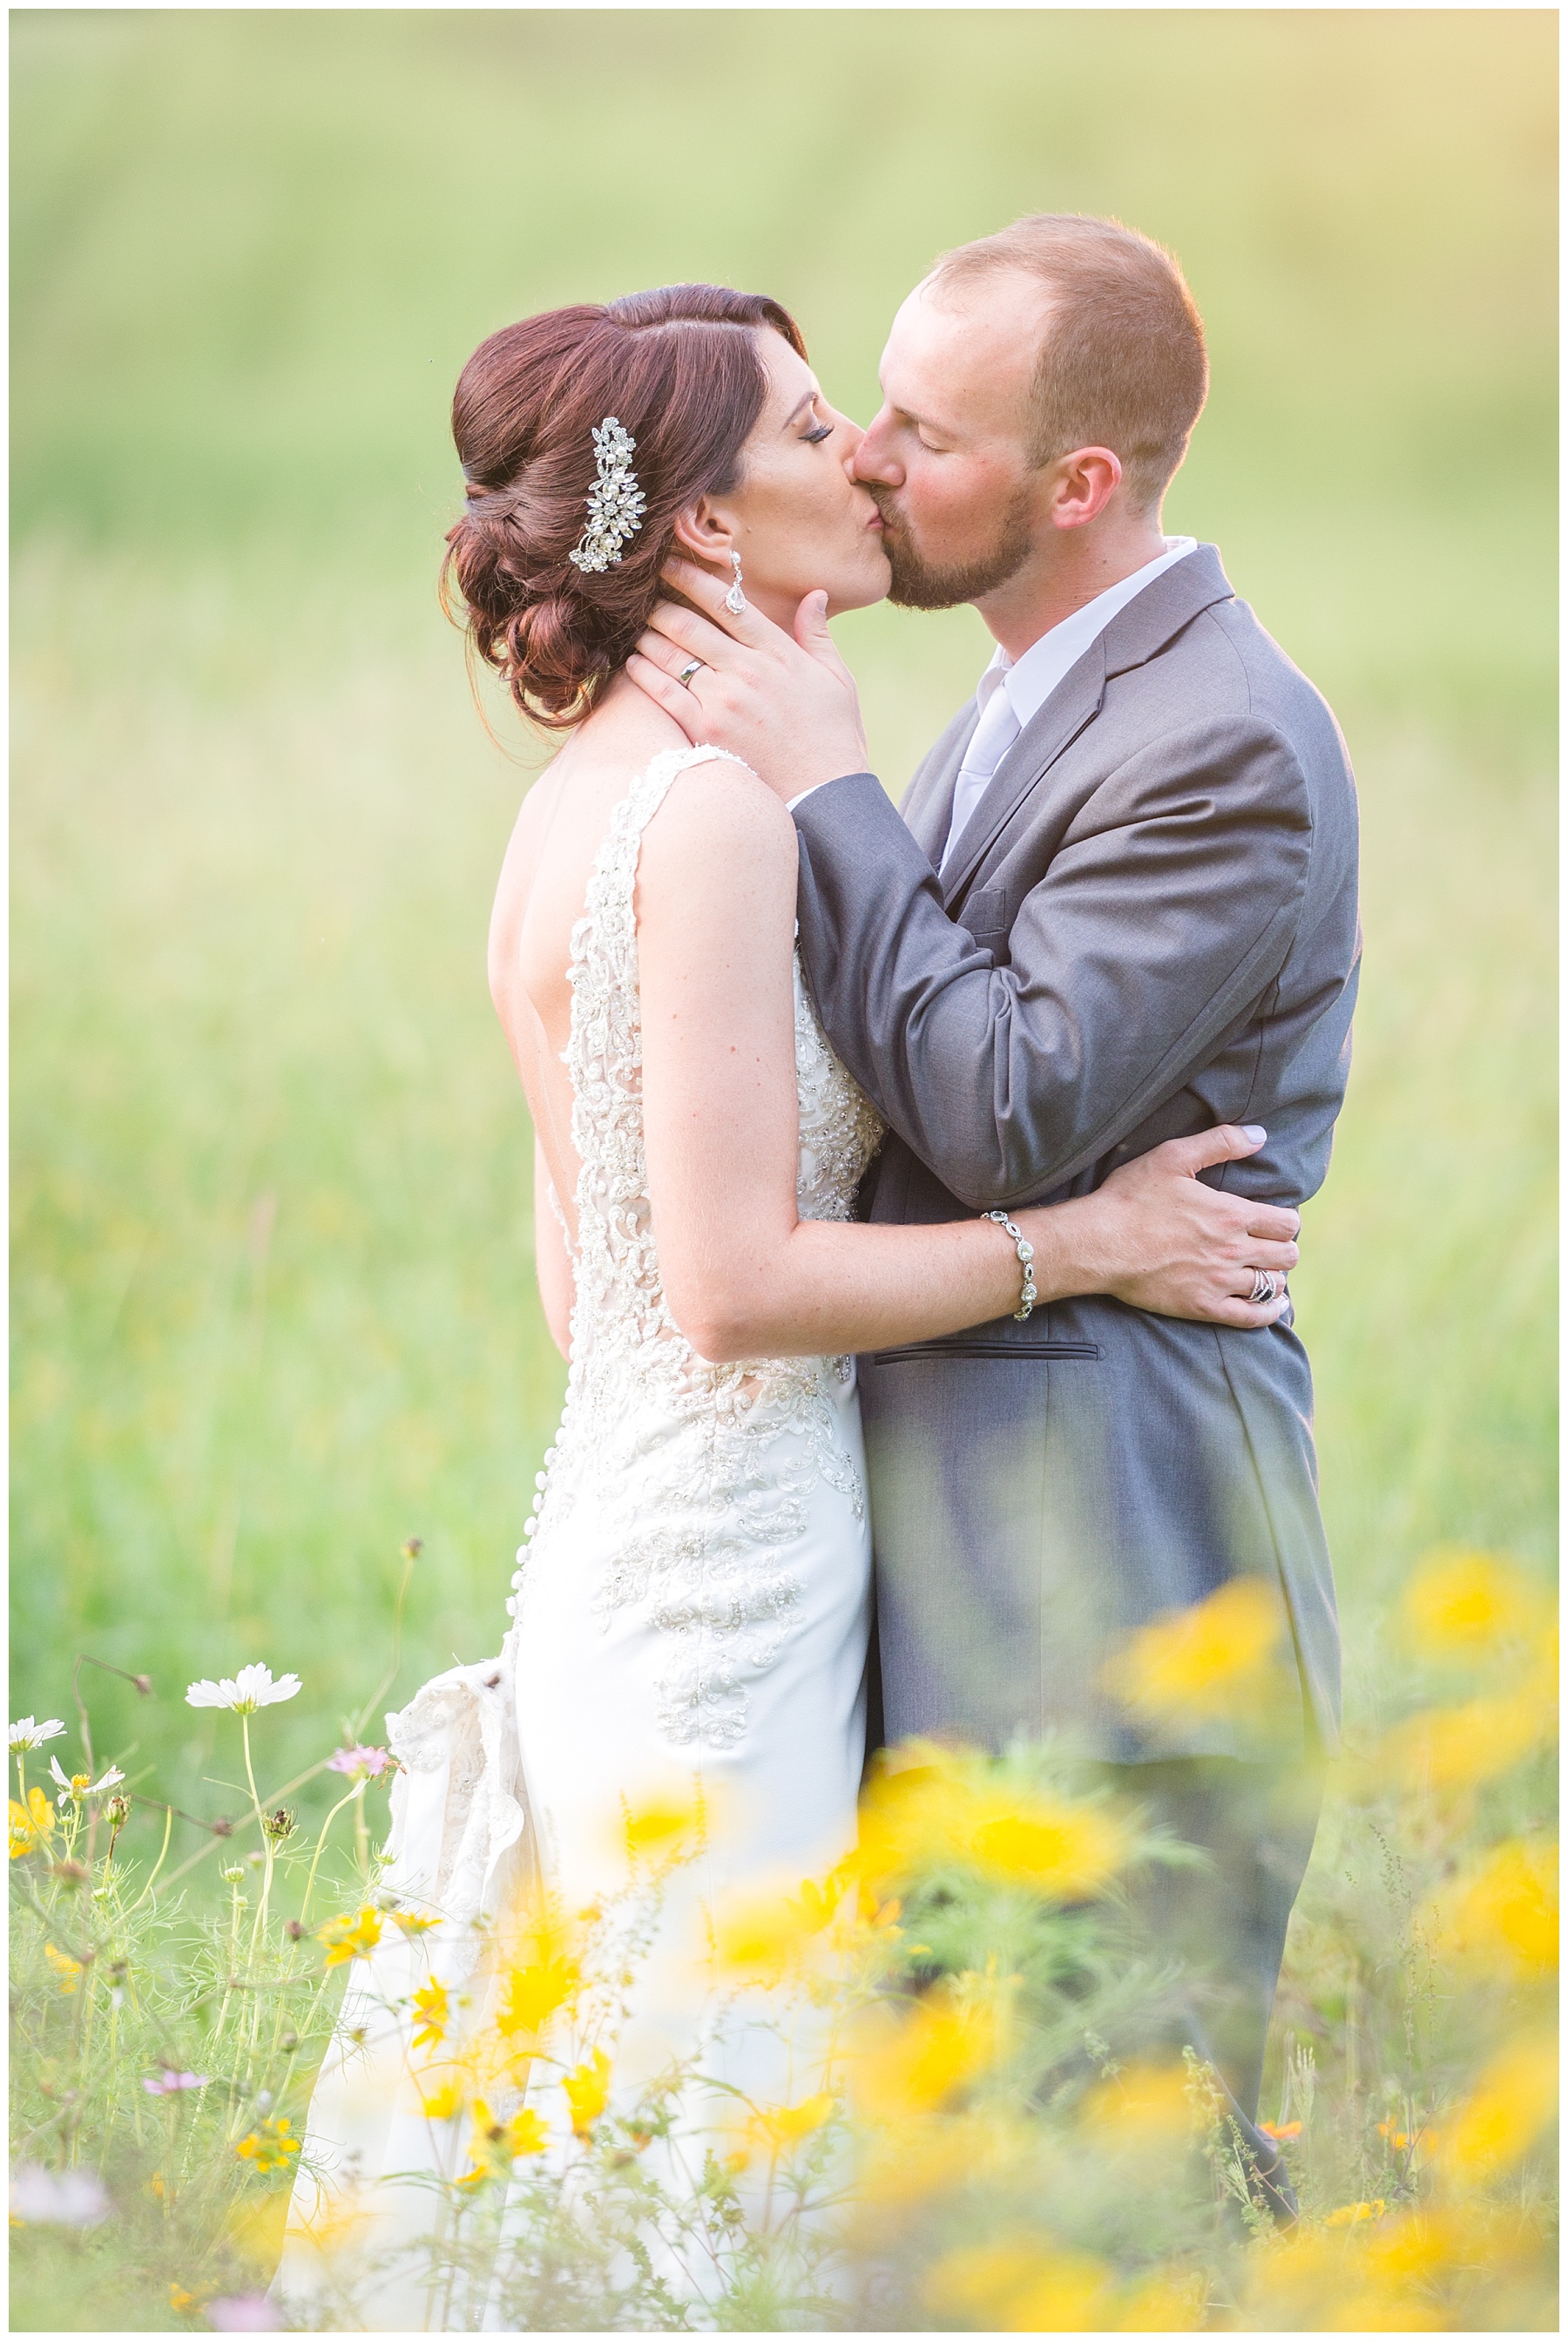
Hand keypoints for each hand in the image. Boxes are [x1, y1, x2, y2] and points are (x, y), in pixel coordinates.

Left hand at [625, 557, 868, 803]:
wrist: (824, 795)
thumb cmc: (834, 738)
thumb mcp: (838, 680)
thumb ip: (818, 635)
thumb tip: (815, 595)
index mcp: (778, 652)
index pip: (727, 602)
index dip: (693, 577)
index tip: (671, 562)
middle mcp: (747, 670)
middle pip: (690, 623)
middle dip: (660, 602)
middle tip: (641, 592)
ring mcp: (723, 701)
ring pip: (671, 654)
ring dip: (647, 634)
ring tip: (634, 625)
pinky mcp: (706, 732)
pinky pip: (663, 693)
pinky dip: (643, 673)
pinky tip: (633, 661)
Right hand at [1022, 1125, 1301, 1327]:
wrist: (1099, 1243)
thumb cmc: (1131, 1198)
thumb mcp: (1173, 1157)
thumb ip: (1220, 1142)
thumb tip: (1260, 1135)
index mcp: (1232, 1214)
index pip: (1286, 1223)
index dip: (1286, 1220)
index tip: (1275, 1219)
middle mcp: (1233, 1251)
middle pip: (1286, 1255)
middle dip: (1284, 1247)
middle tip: (1269, 1244)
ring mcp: (1219, 1282)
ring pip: (1272, 1285)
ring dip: (1275, 1276)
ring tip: (1265, 1270)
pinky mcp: (1203, 1307)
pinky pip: (1251, 1318)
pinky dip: (1268, 1313)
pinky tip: (1272, 1307)